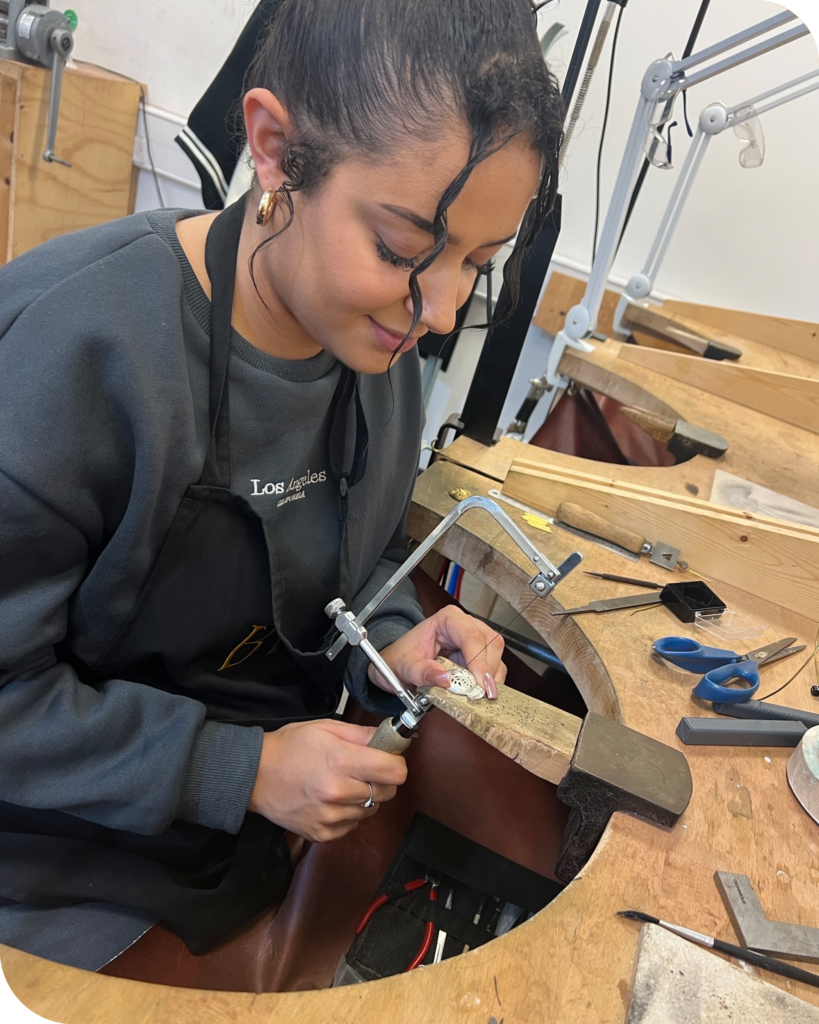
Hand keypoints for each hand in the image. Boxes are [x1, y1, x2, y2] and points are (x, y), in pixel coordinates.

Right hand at [247, 719, 406, 841]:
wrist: (255, 776)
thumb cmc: (289, 748)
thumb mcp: (326, 728)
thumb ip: (363, 734)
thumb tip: (392, 738)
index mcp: (342, 762)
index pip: (396, 772)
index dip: (395, 763)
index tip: (388, 759)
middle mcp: (339, 793)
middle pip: (388, 792)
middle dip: (380, 780)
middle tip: (360, 770)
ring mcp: (331, 817)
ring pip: (371, 810)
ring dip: (363, 798)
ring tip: (339, 784)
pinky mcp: (323, 834)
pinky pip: (353, 825)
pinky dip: (347, 814)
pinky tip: (330, 800)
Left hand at [368, 606, 506, 698]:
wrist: (398, 664)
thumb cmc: (402, 658)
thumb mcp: (406, 665)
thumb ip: (422, 672)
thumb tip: (444, 679)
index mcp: (448, 619)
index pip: (471, 637)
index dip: (479, 661)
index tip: (480, 684)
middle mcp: (465, 625)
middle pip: (490, 644)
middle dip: (487, 671)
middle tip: (482, 695)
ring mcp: (475, 640)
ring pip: (496, 656)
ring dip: (490, 678)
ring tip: (478, 696)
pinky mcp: (478, 656)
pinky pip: (493, 667)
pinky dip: (489, 682)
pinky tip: (479, 693)